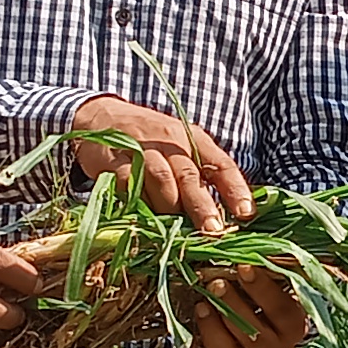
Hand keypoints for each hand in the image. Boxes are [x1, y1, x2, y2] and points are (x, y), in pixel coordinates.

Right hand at [70, 96, 250, 231]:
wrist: (101, 118)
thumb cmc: (151, 140)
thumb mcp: (181, 148)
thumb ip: (201, 176)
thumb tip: (226, 214)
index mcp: (194, 139)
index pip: (221, 164)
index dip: (236, 189)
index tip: (246, 213)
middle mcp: (171, 141)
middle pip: (190, 175)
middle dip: (202, 206)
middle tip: (213, 230)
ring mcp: (141, 149)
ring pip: (161, 179)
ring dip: (170, 207)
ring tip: (175, 228)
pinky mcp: (114, 160)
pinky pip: (128, 184)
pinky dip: (138, 203)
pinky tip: (143, 218)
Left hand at [182, 263, 313, 347]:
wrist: (251, 319)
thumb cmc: (258, 288)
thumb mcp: (267, 273)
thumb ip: (265, 260)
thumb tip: (250, 233)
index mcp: (291, 325)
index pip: (283, 311)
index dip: (263, 289)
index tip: (243, 266)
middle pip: (255, 335)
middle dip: (233, 307)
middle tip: (216, 284)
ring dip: (213, 328)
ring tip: (201, 305)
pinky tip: (182, 339)